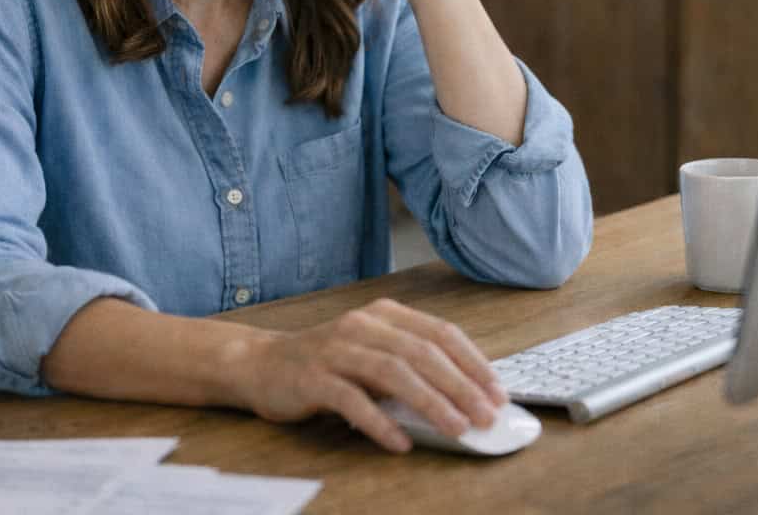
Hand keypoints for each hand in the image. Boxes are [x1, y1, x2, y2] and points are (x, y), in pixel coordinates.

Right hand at [233, 297, 507, 453]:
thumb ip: (409, 366)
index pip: (440, 333)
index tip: (497, 392)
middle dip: (460, 386)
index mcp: (385, 314)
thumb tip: (463, 399)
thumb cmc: (326, 363)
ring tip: (456, 429)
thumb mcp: (371, 353)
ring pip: (393, 373)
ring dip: (430, 402)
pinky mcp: (313, 378)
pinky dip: (380, 422)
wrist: (260, 364)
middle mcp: (363, 325)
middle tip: (486, 415)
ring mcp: (336, 349)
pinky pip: (352, 400)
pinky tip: (401, 443)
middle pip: (422, 353)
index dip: (473, 362)